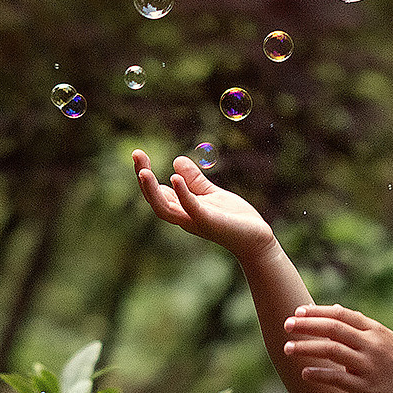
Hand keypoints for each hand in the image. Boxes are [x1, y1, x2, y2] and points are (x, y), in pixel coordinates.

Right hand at [131, 149, 275, 258]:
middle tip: (136, 155)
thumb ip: (195, 180)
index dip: (145, 174)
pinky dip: (182, 194)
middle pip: (155, 200)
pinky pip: (191, 208)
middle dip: (143, 179)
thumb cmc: (234, 218)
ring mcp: (195, 220)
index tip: (137, 154)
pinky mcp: (209, 221)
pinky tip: (175, 178)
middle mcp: (184, 216)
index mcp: (182, 209)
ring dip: (153, 191)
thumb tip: (176, 161)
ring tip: (143, 172)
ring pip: (165, 209)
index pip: (157, 192)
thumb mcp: (211, 193)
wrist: (256, 238)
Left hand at [282, 304, 392, 392]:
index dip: (318, 312)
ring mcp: (368, 365)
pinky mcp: (364, 387)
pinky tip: (304, 373)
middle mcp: (372, 345)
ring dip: (306, 348)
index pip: (342, 315)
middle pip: (333, 328)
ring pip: (331, 350)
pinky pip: (336, 378)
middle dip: (307, 325)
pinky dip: (318, 374)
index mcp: (376, 331)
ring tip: (287, 348)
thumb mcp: (384, 340)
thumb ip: (359, 326)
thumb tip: (333, 308)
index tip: (298, 311)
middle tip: (287, 325)